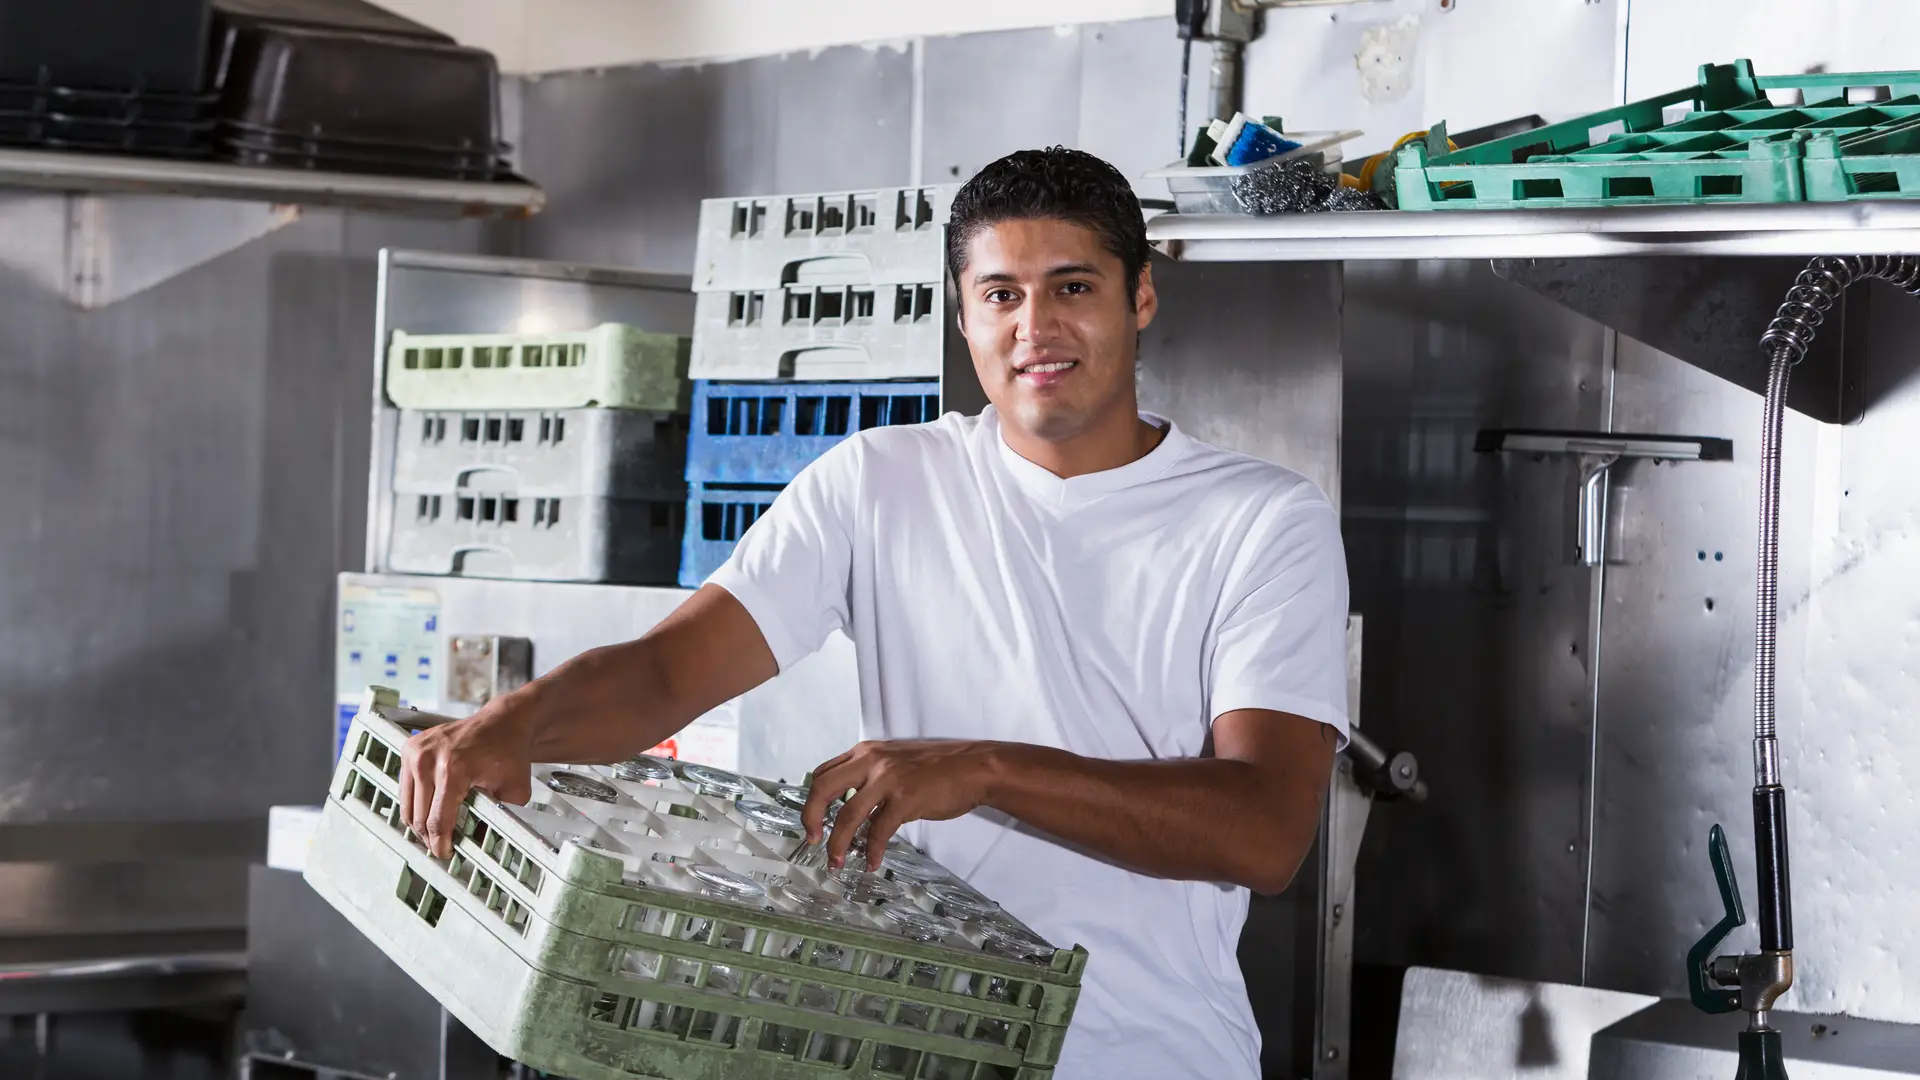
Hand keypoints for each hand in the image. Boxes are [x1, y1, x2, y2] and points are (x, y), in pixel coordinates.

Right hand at [400, 689, 540, 858]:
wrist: (502, 722)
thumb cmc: (508, 751)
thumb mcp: (514, 792)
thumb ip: (498, 819)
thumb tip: (479, 843)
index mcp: (453, 769)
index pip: (438, 820)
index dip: (440, 843)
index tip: (445, 853)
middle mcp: (429, 759)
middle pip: (419, 816)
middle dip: (430, 837)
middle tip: (441, 846)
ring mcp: (416, 752)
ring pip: (407, 805)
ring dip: (419, 822)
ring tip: (435, 832)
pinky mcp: (409, 748)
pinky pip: (405, 787)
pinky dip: (416, 802)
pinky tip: (430, 809)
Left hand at [802, 740, 1001, 870]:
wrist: (974, 767)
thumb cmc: (938, 767)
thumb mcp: (896, 761)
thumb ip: (871, 775)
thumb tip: (851, 803)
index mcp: (866, 752)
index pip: (824, 772)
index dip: (811, 799)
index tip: (811, 820)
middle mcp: (872, 762)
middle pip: (824, 788)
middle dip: (811, 817)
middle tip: (812, 839)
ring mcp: (889, 780)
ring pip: (848, 815)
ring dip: (837, 843)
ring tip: (836, 862)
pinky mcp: (906, 800)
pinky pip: (879, 831)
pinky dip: (871, 851)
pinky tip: (872, 862)